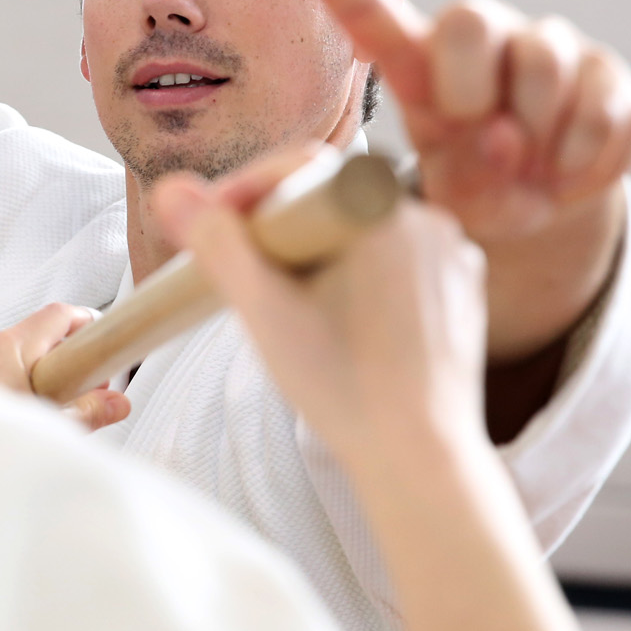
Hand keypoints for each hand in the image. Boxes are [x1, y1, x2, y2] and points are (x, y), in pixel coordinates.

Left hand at [0, 303, 131, 431]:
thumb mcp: (50, 428)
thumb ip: (88, 412)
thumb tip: (117, 403)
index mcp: (10, 350)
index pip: (55, 316)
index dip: (84, 323)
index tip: (101, 339)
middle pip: (36, 334)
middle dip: (66, 355)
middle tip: (88, 385)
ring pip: (15, 354)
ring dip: (40, 371)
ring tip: (58, 403)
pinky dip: (15, 381)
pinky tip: (27, 409)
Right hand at [155, 155, 489, 465]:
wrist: (419, 459)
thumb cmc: (343, 388)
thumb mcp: (261, 309)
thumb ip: (215, 242)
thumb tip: (170, 190)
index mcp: (381, 212)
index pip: (296, 171)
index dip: (243, 191)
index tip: (210, 224)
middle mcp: (426, 221)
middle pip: (329, 201)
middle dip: (279, 229)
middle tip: (241, 270)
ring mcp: (450, 256)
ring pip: (362, 231)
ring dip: (319, 253)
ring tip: (288, 302)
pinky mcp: (460, 290)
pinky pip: (396, 261)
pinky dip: (360, 277)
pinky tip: (337, 319)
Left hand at [278, 0, 630, 243]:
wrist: (547, 200)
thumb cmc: (477, 184)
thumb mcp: (451, 194)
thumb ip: (460, 176)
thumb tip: (500, 138)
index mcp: (415, 62)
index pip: (364, 6)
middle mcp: (477, 39)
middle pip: (466, 20)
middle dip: (471, 89)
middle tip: (481, 139)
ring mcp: (545, 46)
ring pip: (543, 63)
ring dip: (538, 135)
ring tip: (527, 166)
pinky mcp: (604, 70)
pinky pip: (602, 109)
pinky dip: (583, 160)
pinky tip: (566, 171)